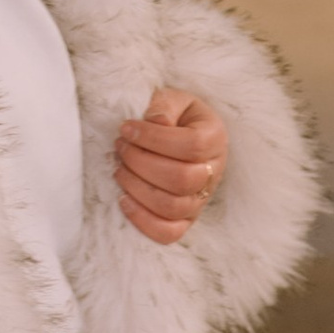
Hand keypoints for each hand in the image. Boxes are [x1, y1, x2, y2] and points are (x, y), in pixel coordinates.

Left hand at [116, 88, 225, 243]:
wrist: (182, 133)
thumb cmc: (175, 115)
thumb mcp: (173, 99)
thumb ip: (165, 105)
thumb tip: (156, 122)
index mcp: (215, 138)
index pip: (192, 145)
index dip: (154, 138)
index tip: (126, 128)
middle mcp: (213, 172)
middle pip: (181, 179)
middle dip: (141, 162)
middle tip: (120, 147)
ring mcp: (201, 200)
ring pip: (173, 206)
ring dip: (137, 188)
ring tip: (118, 169)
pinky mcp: (186, 219)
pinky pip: (169, 233)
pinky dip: (143, 221)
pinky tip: (123, 199)